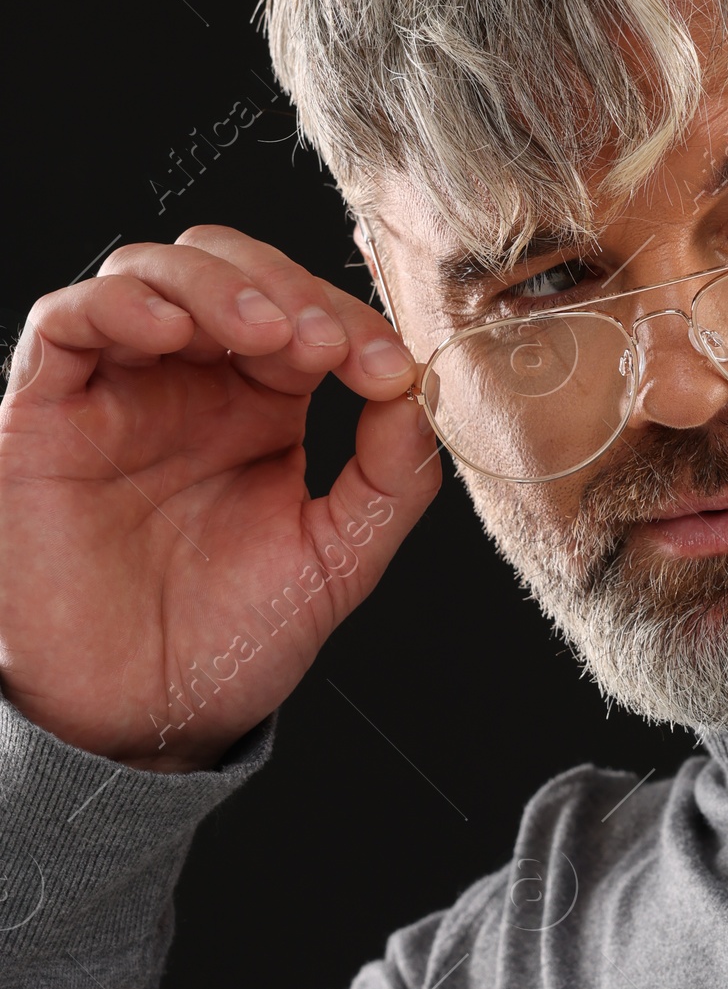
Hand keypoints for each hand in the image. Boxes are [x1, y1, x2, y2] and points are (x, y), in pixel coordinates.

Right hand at [0, 222, 439, 769]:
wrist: (144, 719)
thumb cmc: (228, 642)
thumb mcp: (339, 559)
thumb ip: (390, 476)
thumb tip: (421, 390)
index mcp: (260, 408)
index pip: (304, 314)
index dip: (351, 321)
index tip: (388, 368)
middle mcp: (187, 386)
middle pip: (227, 269)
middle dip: (285, 286)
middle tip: (327, 344)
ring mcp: (116, 392)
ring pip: (149, 272)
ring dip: (215, 282)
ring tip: (268, 333)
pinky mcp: (46, 413)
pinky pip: (65, 322)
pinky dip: (119, 304)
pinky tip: (171, 330)